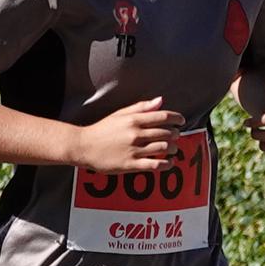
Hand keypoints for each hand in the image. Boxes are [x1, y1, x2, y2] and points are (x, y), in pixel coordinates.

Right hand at [70, 98, 190, 176]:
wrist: (83, 146)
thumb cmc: (102, 129)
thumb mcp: (120, 114)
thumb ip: (141, 107)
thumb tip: (160, 101)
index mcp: (133, 120)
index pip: (162, 117)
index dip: (176, 118)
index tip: (181, 121)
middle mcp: (135, 134)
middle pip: (166, 133)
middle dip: (175, 135)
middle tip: (176, 136)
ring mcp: (133, 150)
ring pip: (163, 148)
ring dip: (173, 149)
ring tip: (173, 149)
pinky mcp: (131, 164)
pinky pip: (155, 164)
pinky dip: (166, 164)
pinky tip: (169, 163)